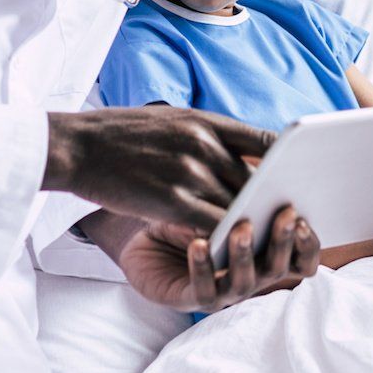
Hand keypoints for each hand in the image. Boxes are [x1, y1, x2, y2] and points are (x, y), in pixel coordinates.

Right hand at [43, 107, 272, 230]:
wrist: (74, 145)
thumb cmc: (117, 136)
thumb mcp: (169, 120)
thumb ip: (204, 136)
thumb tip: (236, 156)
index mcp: (204, 121)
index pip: (264, 137)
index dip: (286, 160)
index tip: (298, 176)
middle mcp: (203, 143)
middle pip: (256, 178)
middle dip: (271, 199)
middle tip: (286, 219)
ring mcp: (189, 172)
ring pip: (238, 205)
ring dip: (251, 224)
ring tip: (264, 241)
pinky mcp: (172, 202)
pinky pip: (215, 225)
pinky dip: (227, 240)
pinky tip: (231, 251)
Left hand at [116, 205, 320, 311]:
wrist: (144, 232)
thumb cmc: (188, 208)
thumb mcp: (218, 195)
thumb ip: (245, 192)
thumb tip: (270, 170)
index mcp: (267, 251)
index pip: (301, 255)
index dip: (308, 241)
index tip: (302, 215)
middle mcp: (252, 275)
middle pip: (279, 268)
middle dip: (283, 242)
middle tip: (286, 216)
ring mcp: (223, 291)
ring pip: (245, 282)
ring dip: (246, 254)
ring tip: (242, 228)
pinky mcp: (192, 299)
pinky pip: (204, 288)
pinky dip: (203, 266)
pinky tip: (198, 244)